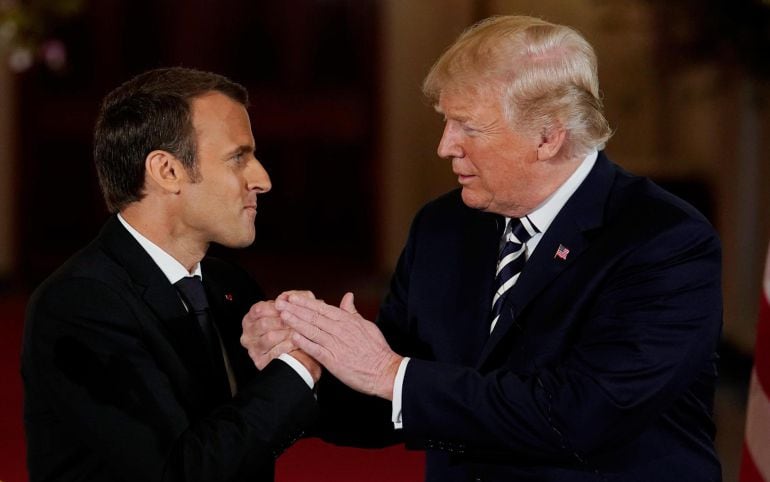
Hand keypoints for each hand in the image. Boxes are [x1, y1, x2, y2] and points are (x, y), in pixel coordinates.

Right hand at [241, 291, 317, 369]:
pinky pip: (274, 353)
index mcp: (251, 319)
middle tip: (296, 320)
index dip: (275, 308)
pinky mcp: (261, 362)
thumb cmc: (296, 327)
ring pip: (269, 337)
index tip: (289, 308)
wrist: (304, 350)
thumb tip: (288, 296)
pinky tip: (296, 343)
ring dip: (286, 333)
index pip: (259, 310)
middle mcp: (249, 334)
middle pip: (263, 323)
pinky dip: (287, 346)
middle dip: (282, 321)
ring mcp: (254, 348)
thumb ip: (294, 298)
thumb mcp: (296, 308)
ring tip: (298, 330)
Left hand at [276, 292, 402, 399]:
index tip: (293, 298)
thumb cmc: (377, 350)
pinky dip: (305, 343)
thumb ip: (353, 312)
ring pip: (313, 331)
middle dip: (296, 309)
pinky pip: (316, 350)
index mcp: (348, 321)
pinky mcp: (334, 361)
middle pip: (314, 317)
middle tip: (281, 303)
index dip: (306, 303)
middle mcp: (340, 331)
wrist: (384, 371)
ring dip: (296, 322)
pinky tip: (294, 337)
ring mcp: (336, 345)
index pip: (323, 308)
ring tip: (283, 316)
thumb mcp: (367, 325)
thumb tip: (348, 296)